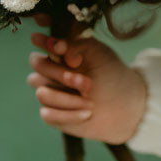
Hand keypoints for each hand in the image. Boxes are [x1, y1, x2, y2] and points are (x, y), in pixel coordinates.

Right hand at [26, 12, 147, 144]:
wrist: (124, 102)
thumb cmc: (110, 71)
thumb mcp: (96, 51)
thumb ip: (75, 44)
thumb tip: (56, 46)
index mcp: (59, 56)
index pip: (40, 49)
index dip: (46, 48)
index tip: (65, 52)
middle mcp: (50, 74)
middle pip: (36, 70)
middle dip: (61, 75)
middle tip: (87, 83)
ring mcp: (50, 94)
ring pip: (42, 94)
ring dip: (69, 99)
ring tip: (91, 101)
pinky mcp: (52, 115)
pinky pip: (48, 115)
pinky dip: (70, 114)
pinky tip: (87, 113)